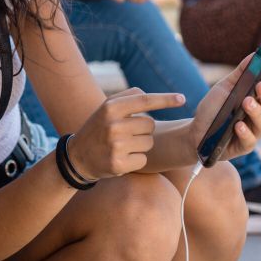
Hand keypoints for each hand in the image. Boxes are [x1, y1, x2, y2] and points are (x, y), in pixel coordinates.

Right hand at [67, 89, 185, 179]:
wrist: (78, 156)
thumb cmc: (98, 128)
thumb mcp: (106, 108)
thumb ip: (128, 97)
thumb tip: (154, 96)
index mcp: (110, 108)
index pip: (145, 100)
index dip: (165, 99)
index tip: (182, 98)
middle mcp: (113, 125)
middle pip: (150, 124)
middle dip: (143, 130)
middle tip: (126, 133)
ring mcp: (116, 146)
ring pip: (149, 142)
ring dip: (141, 145)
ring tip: (123, 145)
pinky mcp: (118, 164)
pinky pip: (143, 159)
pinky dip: (136, 159)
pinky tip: (122, 158)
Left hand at [188, 49, 260, 160]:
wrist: (196, 132)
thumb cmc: (213, 109)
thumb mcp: (224, 88)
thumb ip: (239, 74)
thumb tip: (254, 54)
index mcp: (255, 98)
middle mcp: (258, 114)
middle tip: (260, 85)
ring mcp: (253, 131)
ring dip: (256, 112)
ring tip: (246, 102)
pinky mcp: (244, 146)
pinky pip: (249, 140)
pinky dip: (244, 132)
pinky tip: (238, 125)